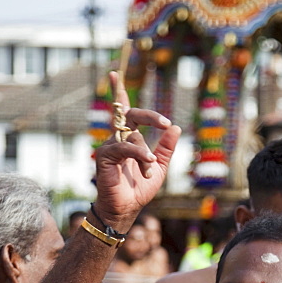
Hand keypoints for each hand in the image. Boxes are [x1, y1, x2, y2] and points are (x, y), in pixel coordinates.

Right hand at [93, 70, 180, 228]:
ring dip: (146, 153)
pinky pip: (124, 148)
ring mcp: (109, 146)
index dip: (118, 91)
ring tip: (151, 168)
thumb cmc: (139, 189)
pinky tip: (148, 163)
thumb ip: (166, 147)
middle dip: (149, 116)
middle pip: (130, 113)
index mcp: (129, 138)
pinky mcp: (105, 157)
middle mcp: (117, 138)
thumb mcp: (159, 166)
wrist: (126, 209)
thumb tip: (176, 127)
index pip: (124, 111)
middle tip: (165, 123)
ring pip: (132, 135)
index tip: (114, 73)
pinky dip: (139, 154)